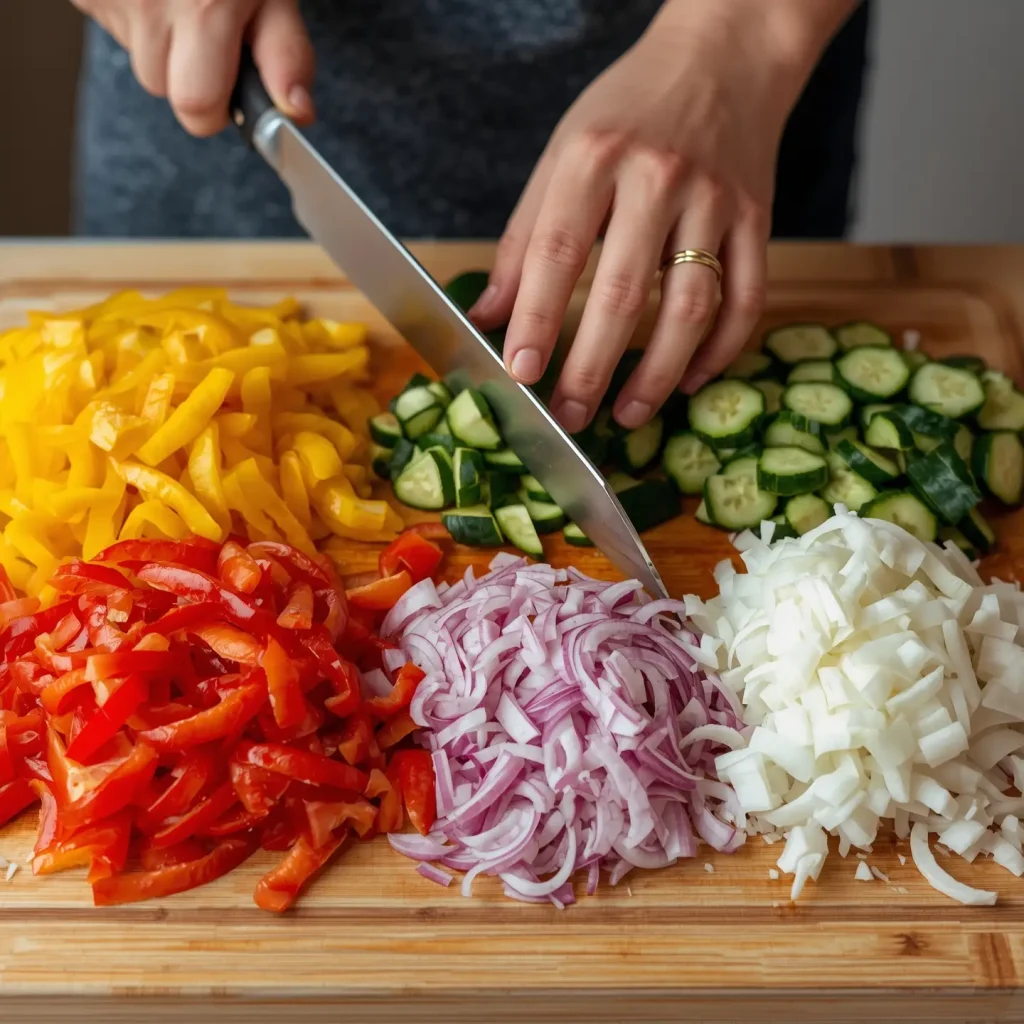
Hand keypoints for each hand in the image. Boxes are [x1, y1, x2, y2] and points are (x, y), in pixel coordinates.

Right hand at [71, 0, 314, 136]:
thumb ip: (286, 53)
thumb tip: (297, 111)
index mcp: (203, 8)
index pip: (196, 107)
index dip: (216, 108)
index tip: (228, 87)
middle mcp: (149, 3)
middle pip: (162, 87)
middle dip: (189, 75)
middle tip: (208, 31)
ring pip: (138, 58)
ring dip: (163, 42)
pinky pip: (114, 25)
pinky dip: (137, 14)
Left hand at [471, 0, 855, 431]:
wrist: (725, 57)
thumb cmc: (629, 112)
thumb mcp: (561, 157)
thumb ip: (524, 239)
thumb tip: (488, 315)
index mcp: (594, 157)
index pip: (558, 252)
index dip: (537, 319)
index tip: (521, 373)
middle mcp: (657, 178)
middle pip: (623, 292)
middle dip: (592, 367)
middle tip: (570, 417)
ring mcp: (715, 200)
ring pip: (691, 306)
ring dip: (659, 374)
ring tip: (626, 415)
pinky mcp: (757, 218)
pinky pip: (746, 298)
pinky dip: (720, 350)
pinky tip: (692, 380)